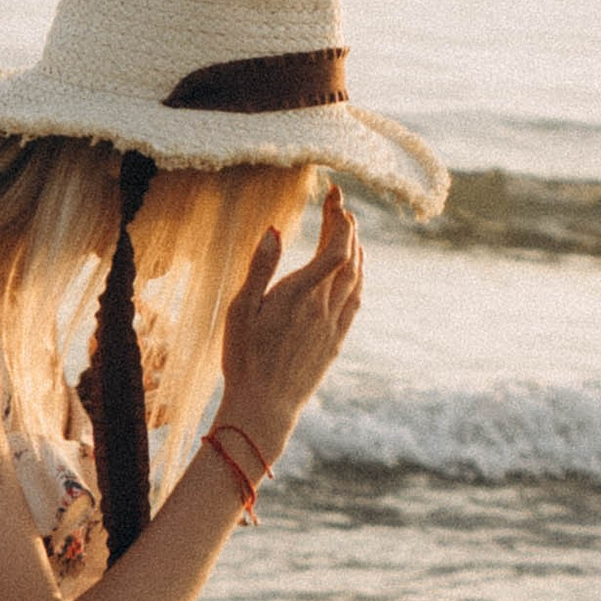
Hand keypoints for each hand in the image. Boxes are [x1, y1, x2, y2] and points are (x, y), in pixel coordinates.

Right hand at [216, 182, 363, 464]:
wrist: (264, 406)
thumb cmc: (244, 357)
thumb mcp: (241, 310)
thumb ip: (260, 267)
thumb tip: (274, 229)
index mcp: (299, 294)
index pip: (334, 246)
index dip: (339, 217)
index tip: (334, 194)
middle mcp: (323, 307)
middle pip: (348, 256)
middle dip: (347, 226)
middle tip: (339, 205)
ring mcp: (333, 325)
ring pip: (356, 277)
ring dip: (357, 248)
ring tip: (349, 230)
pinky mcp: (335, 341)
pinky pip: (355, 300)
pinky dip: (359, 276)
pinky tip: (354, 269)